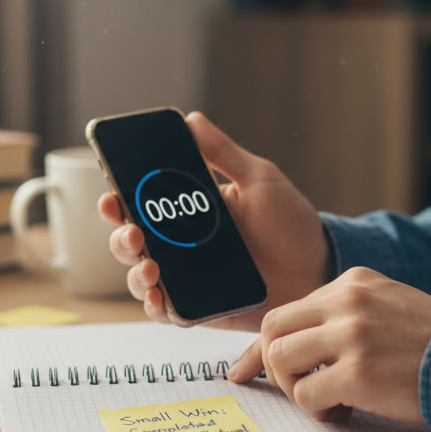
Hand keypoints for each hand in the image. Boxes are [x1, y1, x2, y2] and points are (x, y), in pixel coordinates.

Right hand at [97, 111, 328, 330]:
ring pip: (141, 279)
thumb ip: (223, 153)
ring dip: (135, 275)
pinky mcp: (200, 309)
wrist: (318, 267)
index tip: (112, 197)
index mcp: (188, 210)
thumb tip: (192, 118)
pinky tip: (158, 298)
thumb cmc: (291, 222)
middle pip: (130, 242)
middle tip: (133, 235)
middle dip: (120, 239)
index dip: (117, 200)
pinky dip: (156, 307)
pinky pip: (168, 312)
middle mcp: (181, 245)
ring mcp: (187, 278)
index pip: (140, 204)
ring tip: (150, 268)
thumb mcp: (259, 179)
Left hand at [226, 268, 430, 425]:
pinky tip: (347, 412)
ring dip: (295, 389)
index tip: (243, 370)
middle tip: (299, 388)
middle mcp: (348, 301)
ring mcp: (351, 335)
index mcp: (353, 282)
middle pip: (272, 329)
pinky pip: (307, 395)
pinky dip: (319, 411)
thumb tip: (294, 346)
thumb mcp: (388, 308)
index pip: (287, 310)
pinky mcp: (358, 372)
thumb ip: (345, 315)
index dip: (260, 347)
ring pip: (280, 359)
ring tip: (329, 400)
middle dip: (273, 366)